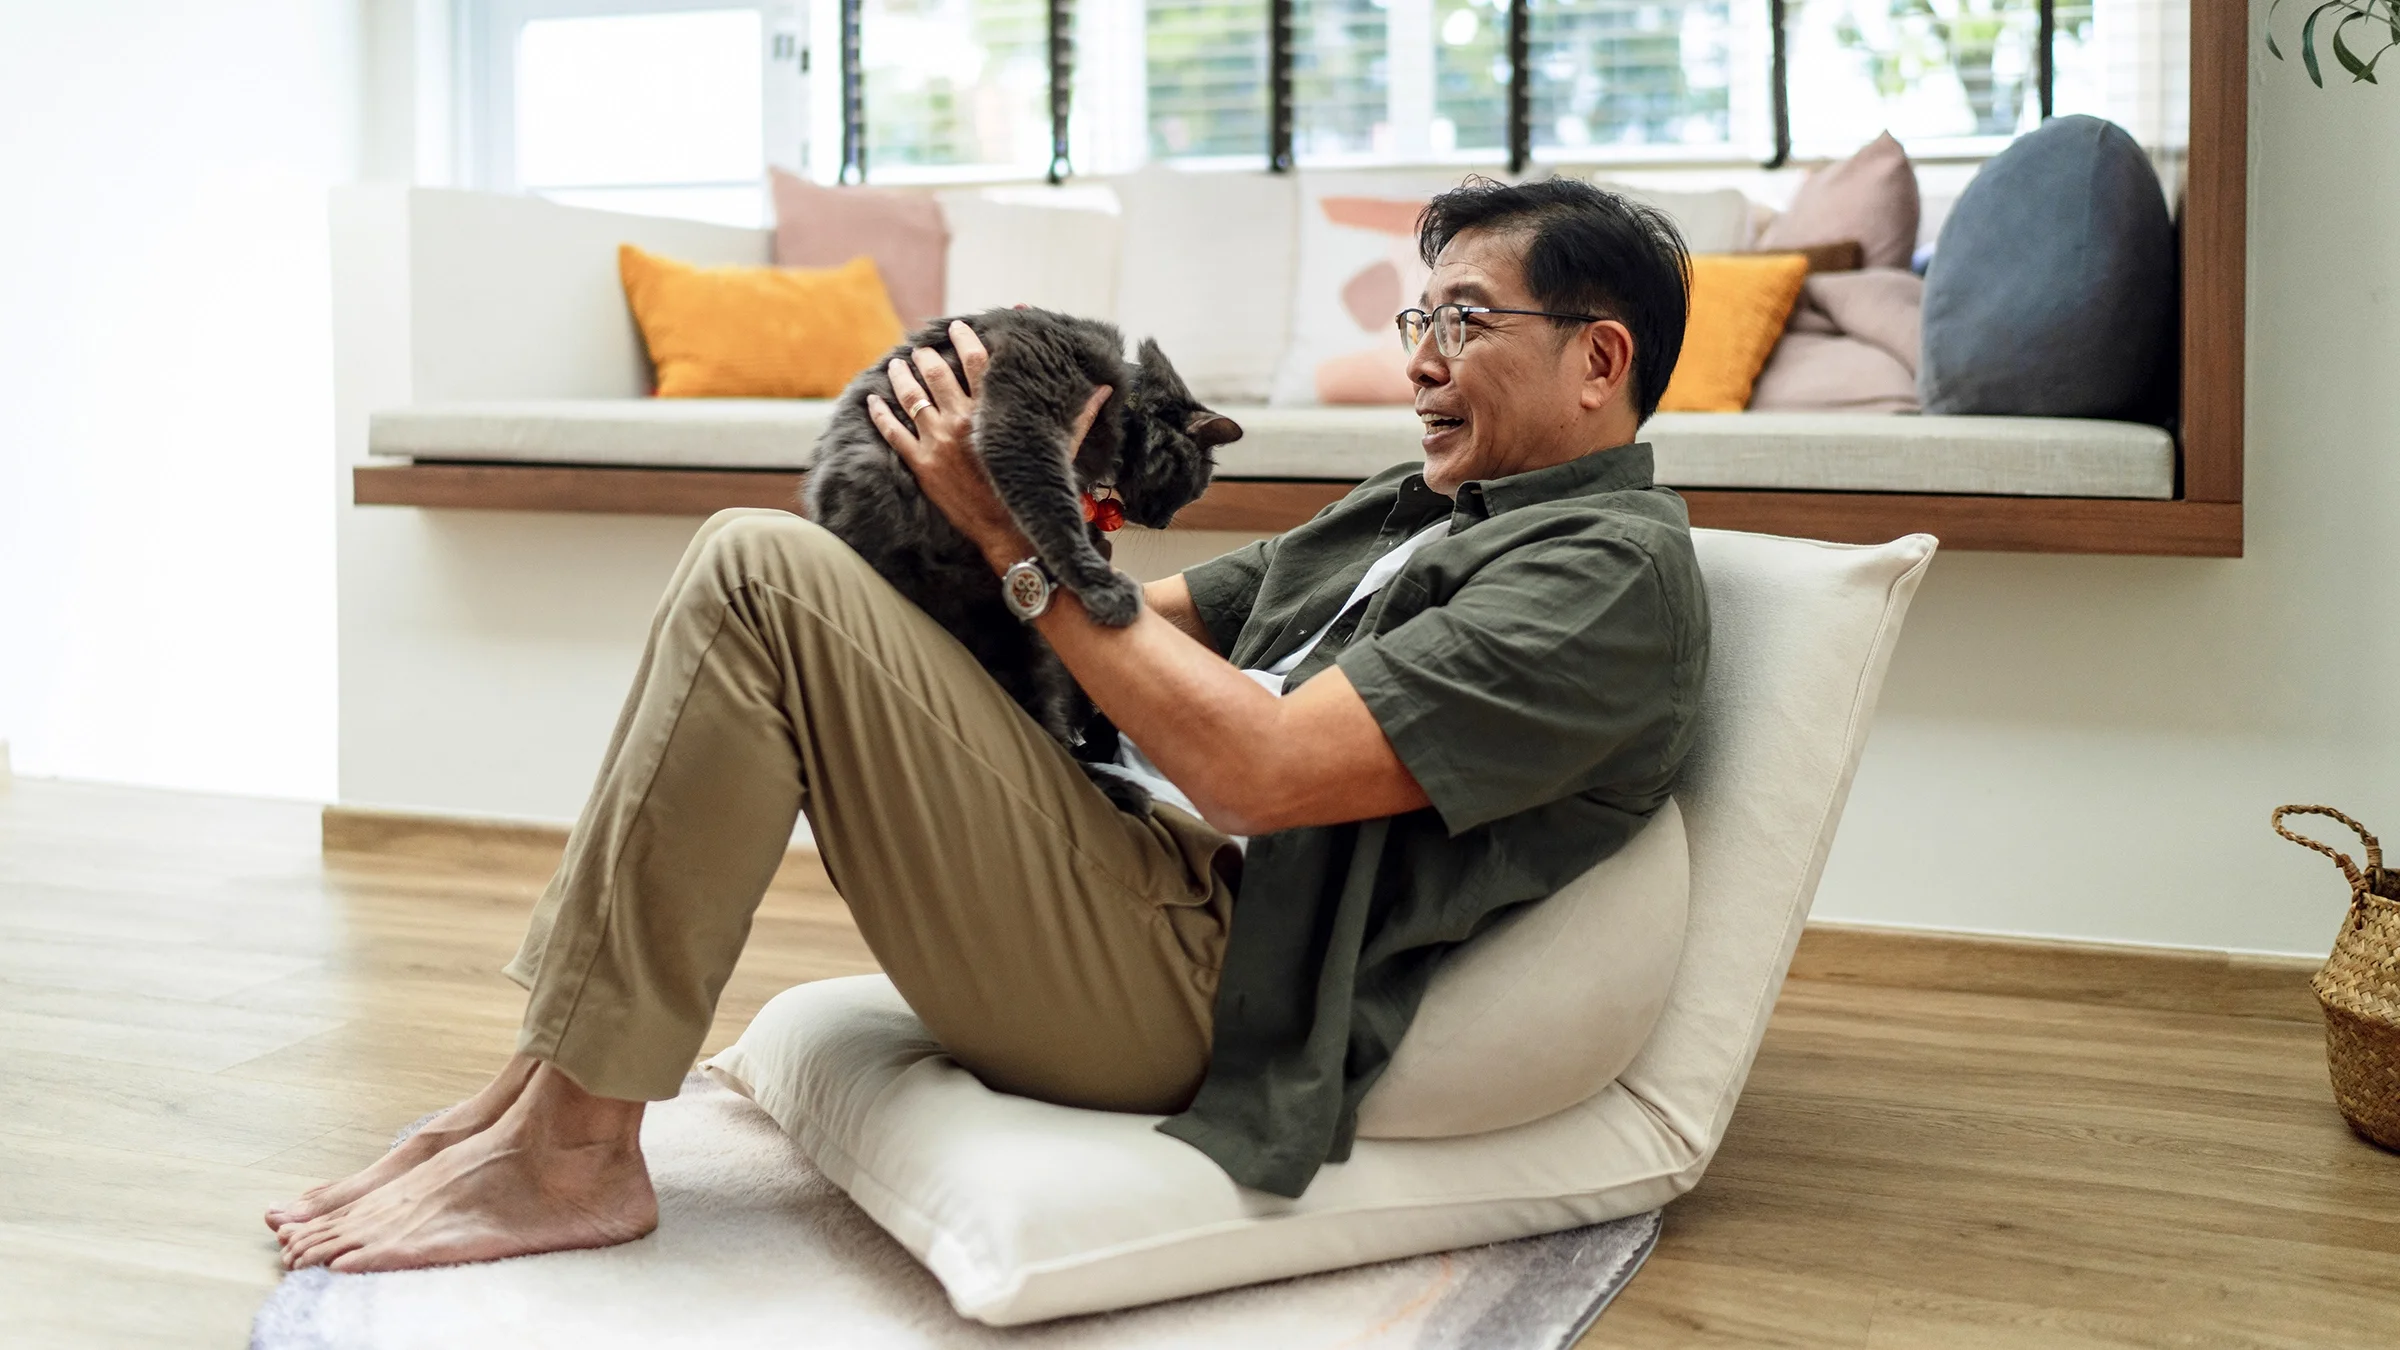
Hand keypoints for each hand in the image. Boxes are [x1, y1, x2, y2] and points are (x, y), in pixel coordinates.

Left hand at [866, 320, 1113, 572]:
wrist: (1010, 535)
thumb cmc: (1035, 492)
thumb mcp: (1061, 451)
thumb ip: (1079, 416)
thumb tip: (1104, 388)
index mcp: (992, 414)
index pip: (976, 363)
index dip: (966, 340)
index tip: (959, 328)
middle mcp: (962, 422)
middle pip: (937, 374)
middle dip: (928, 355)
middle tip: (923, 347)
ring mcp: (938, 443)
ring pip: (911, 397)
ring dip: (902, 376)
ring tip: (898, 363)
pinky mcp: (922, 466)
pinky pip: (893, 433)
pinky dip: (880, 414)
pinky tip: (872, 400)